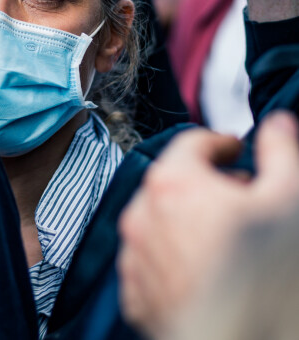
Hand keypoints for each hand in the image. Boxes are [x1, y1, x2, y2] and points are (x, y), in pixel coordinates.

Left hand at [118, 112, 298, 338]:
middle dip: (207, 182)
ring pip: (161, 221)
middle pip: (174, 181)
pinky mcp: (136, 293)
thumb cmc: (264, 275)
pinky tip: (207, 270)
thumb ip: (281, 151)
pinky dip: (175, 256)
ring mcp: (135, 256)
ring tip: (226, 237)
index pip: (192, 143)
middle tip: (241, 196)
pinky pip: (153, 260)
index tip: (235, 149)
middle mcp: (142, 214)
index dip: (220, 142)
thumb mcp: (289, 199)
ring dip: (188, 220)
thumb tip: (277, 124)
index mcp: (172, 182)